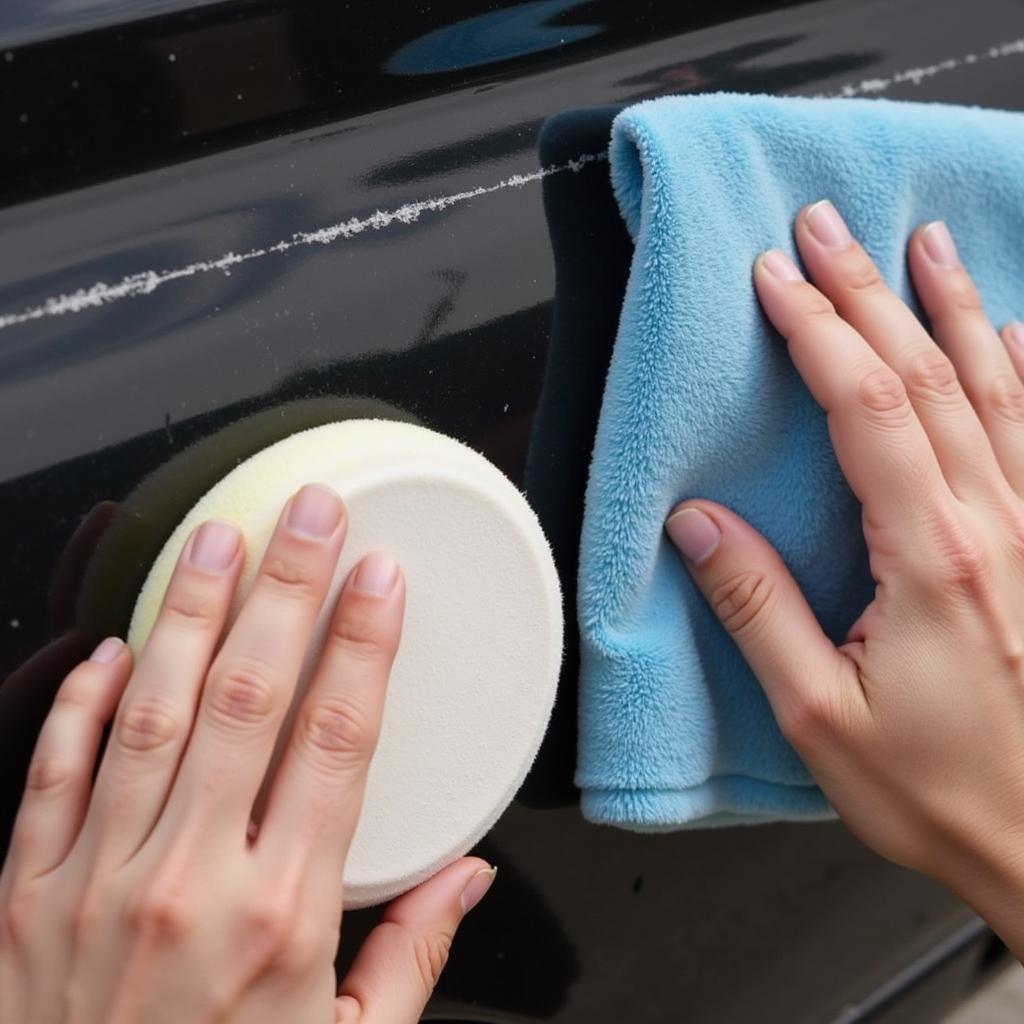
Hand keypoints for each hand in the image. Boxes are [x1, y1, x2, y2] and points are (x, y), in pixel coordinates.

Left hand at [0, 484, 493, 1022]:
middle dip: (287, 589)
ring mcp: (98, 884)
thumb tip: (472, 877)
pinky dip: (82, 705)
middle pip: (249, 698)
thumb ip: (415, 953)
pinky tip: (110, 648)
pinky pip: (52, 777)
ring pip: (152, 713)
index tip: (381, 576)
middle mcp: (192, 883)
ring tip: (216, 539)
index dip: (364, 645)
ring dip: (188, 615)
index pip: (338, 741)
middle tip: (310, 514)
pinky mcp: (24, 897)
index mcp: (284, 916)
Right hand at [665, 202, 1023, 958]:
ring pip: (995, 389)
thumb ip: (756, 607)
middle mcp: (994, 526)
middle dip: (871, 291)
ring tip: (926, 244)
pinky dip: (1023, 373)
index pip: (867, 407)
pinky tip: (1014, 336)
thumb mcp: (816, 716)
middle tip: (831, 226)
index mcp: (929, 557)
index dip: (817, 330)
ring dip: (952, 309)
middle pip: (927, 376)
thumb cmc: (942, 791)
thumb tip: (698, 524)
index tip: (775, 277)